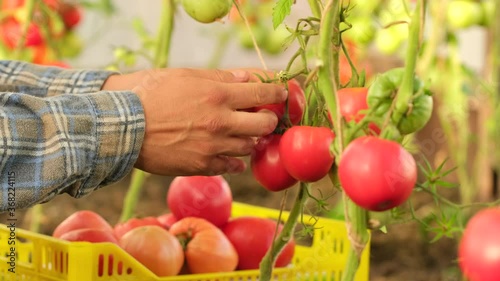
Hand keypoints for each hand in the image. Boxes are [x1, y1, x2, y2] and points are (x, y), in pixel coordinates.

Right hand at [102, 68, 286, 175]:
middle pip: (266, 124)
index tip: (284, 93)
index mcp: (219, 95)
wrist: (122, 125)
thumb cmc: (150, 93)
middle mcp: (221, 122)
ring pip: (249, 147)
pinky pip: (232, 167)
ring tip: (238, 134)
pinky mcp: (202, 166)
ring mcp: (213, 147)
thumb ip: (221, 78)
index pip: (263, 94)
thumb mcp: (185, 76)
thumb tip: (247, 78)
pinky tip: (228, 154)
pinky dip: (234, 161)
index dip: (278, 92)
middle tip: (264, 117)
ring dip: (249, 139)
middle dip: (270, 120)